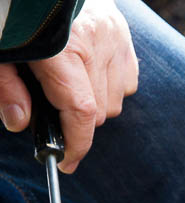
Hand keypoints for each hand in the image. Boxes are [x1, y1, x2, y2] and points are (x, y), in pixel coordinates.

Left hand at [0, 0, 137, 171]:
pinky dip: (109, 86)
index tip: (65, 162)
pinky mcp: (124, 34)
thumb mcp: (0, 48)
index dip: (76, 144)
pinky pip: (126, 81)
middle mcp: (98, 42)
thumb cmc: (14, 13)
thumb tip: (20, 124)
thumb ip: (6, 87)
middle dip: (75, 118)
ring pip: (115, 100)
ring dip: (94, 103)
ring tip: (67, 84)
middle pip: (99, 110)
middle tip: (49, 106)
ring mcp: (115, 38)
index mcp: (65, 47)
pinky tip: (87, 72)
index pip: (81, 111)